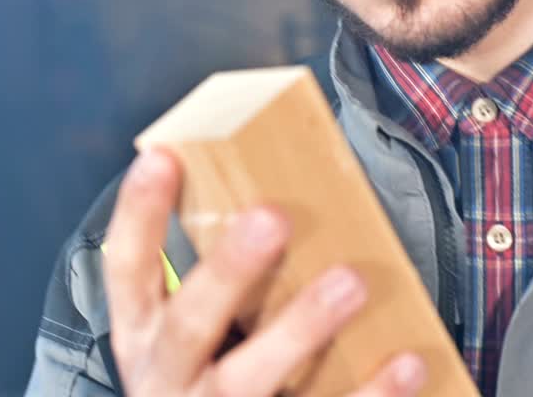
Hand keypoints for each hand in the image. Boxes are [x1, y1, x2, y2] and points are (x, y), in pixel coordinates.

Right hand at [104, 147, 427, 396]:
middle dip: (229, 269)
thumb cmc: (204, 386)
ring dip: (302, 328)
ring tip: (350, 281)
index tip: (161, 159)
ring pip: (249, 378)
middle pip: (189, 324)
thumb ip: (220, 283)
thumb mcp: (187, 338)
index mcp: (145, 337)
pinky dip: (371, 393)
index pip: (127, 271)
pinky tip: (406, 363)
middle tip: (270, 217)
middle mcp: (171, 378)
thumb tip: (279, 198)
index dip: (138, 215)